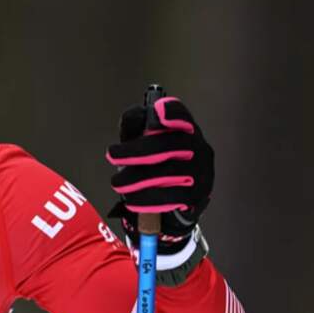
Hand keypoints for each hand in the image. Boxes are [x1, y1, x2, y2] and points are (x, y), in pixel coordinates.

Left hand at [105, 96, 213, 253]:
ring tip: (117, 183)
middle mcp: (198, 147)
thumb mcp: (141, 140)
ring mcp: (201, 171)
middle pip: (170, 144)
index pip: (181, 115)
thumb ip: (135, 125)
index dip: (172, 112)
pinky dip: (146, 198)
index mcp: (184, 128)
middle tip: (112, 155)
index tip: (157, 112)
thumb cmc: (154, 163)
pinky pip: (170, 196)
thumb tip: (134, 117)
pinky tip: (131, 199)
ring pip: (168, 172)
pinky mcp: (197, 195)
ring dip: (136, 178)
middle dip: (137, 150)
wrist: (173, 201)